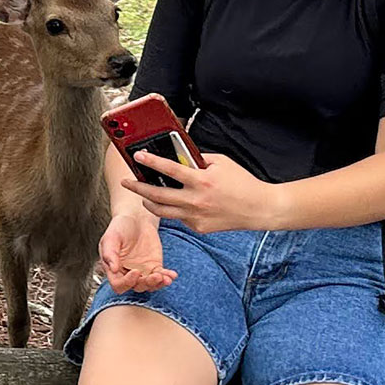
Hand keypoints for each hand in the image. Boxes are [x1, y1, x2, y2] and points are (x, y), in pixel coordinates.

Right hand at [99, 210, 172, 293]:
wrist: (136, 219)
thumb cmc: (120, 227)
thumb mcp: (110, 237)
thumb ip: (109, 253)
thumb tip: (113, 269)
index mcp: (114, 269)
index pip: (119, 285)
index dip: (127, 283)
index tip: (135, 271)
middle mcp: (127, 273)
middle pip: (137, 287)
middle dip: (147, 283)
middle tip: (155, 276)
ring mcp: (143, 271)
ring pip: (150, 285)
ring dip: (158, 284)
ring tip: (166, 278)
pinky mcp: (154, 266)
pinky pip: (161, 275)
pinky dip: (167, 277)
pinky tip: (172, 275)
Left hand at [112, 148, 285, 234]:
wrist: (259, 209)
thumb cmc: (242, 183)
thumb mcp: (221, 163)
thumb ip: (199, 160)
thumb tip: (180, 156)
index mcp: (202, 181)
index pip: (169, 169)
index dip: (151, 162)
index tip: (138, 156)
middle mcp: (196, 200)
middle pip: (157, 195)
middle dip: (137, 188)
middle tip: (126, 182)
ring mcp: (196, 216)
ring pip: (163, 211)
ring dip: (149, 202)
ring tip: (143, 196)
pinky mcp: (198, 227)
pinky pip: (180, 218)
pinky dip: (175, 209)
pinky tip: (175, 203)